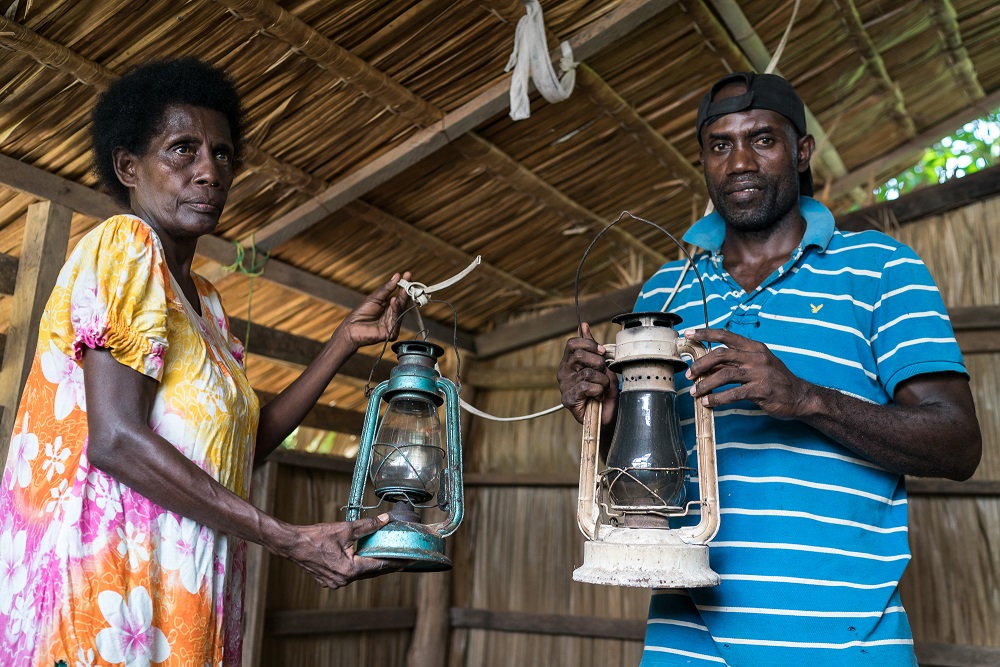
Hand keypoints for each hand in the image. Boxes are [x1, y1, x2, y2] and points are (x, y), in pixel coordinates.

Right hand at [281, 514, 406, 588]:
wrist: (292, 544)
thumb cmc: (316, 537)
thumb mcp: (345, 529)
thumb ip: (367, 526)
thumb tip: (385, 520)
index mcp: (350, 570)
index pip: (380, 566)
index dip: (396, 562)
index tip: (410, 560)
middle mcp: (344, 580)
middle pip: (372, 572)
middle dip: (387, 564)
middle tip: (404, 558)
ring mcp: (335, 582)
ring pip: (361, 573)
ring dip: (372, 565)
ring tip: (387, 557)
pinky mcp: (329, 580)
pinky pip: (349, 574)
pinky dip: (358, 566)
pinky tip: (364, 558)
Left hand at [337, 272, 411, 350]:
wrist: (351, 328)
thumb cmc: (361, 313)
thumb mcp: (374, 298)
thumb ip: (386, 289)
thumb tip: (397, 276)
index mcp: (389, 306)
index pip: (399, 294)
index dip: (404, 285)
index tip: (407, 274)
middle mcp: (393, 314)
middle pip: (402, 302)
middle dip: (406, 291)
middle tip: (409, 281)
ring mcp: (393, 323)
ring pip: (401, 310)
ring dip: (402, 298)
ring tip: (403, 289)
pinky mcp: (392, 332)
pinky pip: (396, 320)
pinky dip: (395, 310)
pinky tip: (393, 301)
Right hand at [557, 322, 617, 425]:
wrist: (605, 417)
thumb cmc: (603, 391)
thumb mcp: (601, 366)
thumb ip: (591, 347)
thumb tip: (583, 325)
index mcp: (569, 362)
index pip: (572, 344)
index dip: (589, 344)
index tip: (602, 353)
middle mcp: (563, 373)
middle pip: (579, 355)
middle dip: (598, 363)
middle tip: (603, 374)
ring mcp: (565, 386)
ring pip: (587, 372)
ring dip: (602, 381)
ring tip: (602, 389)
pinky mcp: (569, 399)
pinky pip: (587, 387)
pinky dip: (598, 391)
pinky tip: (598, 396)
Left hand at [683, 327, 809, 418]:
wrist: (800, 396)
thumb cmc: (775, 379)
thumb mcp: (757, 364)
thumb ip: (734, 362)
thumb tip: (707, 364)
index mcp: (754, 347)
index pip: (726, 335)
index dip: (705, 333)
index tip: (688, 334)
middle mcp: (756, 357)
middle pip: (721, 355)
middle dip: (701, 364)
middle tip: (688, 374)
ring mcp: (760, 373)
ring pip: (725, 374)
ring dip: (706, 384)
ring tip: (695, 392)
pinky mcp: (762, 390)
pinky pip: (734, 394)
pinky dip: (718, 399)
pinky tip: (709, 403)